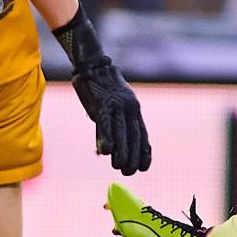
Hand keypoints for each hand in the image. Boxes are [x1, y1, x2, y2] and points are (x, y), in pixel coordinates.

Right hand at [70, 57, 150, 174]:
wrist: (92, 65)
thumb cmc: (101, 88)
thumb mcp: (113, 106)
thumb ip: (113, 126)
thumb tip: (107, 150)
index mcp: (134, 109)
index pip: (143, 135)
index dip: (144, 153)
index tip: (144, 168)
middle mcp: (129, 108)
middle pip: (134, 138)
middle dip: (133, 158)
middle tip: (129, 172)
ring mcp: (116, 106)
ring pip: (122, 134)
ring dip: (121, 154)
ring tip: (118, 167)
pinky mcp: (101, 104)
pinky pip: (105, 125)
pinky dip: (105, 139)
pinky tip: (105, 152)